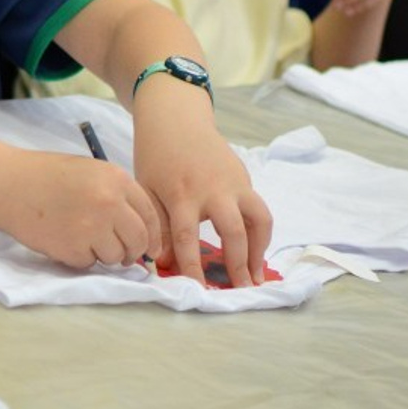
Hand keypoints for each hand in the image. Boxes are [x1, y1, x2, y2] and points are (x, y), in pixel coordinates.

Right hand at [0, 148, 161, 269]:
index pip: (149, 214)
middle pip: (139, 239)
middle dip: (132, 251)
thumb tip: (142, 232)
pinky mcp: (74, 248)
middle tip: (121, 254)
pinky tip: (64, 238)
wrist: (9, 183)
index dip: (152, 235)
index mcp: (115, 179)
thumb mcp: (90, 172)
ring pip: (116, 256)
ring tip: (81, 236)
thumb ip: (116, 196)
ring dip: (104, 253)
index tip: (149, 248)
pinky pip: (90, 262)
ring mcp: (92, 226)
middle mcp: (109, 202)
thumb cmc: (47, 175)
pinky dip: (80, 256)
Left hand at [131, 86, 271, 286]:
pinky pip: (258, 209)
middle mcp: (212, 189)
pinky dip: (260, 232)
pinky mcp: (244, 177)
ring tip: (255, 275)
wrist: (175, 118)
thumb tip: (163, 263)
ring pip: (259, 219)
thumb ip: (158, 225)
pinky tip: (254, 251)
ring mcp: (233, 182)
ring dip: (260, 250)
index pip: (187, 237)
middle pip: (233, 231)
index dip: (193, 267)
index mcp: (181, 192)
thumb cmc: (156, 156)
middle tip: (241, 290)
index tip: (199, 291)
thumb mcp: (147, 188)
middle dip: (238, 264)